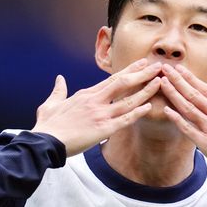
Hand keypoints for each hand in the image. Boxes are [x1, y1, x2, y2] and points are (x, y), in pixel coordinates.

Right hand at [32, 59, 161, 155]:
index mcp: (86, 94)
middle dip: (142, 74)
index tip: (141, 63)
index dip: (129, 70)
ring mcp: (100, 114)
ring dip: (145, 91)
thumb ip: (59, 91)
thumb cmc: (48, 125)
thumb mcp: (50, 104)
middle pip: (123, 83)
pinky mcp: (102, 130)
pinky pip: (124, 120)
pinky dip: (137, 113)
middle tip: (157, 66)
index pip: (112, 79)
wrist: (45, 142)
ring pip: (128, 100)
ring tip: (160, 83)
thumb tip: (59, 79)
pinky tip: (149, 107)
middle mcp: (95, 101)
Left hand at [160, 63, 206, 181]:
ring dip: (174, 94)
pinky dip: (176, 119)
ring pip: (189, 108)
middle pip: (195, 94)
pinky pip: (188, 129)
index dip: (192, 79)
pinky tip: (166, 110)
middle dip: (178, 80)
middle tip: (165, 69)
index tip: (181, 70)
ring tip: (161, 82)